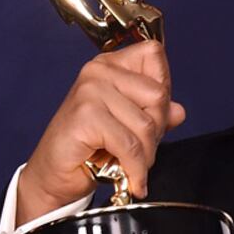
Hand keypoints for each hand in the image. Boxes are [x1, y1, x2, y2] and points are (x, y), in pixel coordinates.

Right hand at [15, 40, 186, 225]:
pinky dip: (135, 168)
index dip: (163, 89)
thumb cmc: (86, 149)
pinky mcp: (85, 115)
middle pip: (157, 94)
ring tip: (133, 166)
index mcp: (109, 66)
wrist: (53, 176)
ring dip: (145, 155)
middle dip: (156, 131)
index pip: (153, 55)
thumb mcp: (128, 127)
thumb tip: (179, 111)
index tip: (154, 117)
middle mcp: (98, 72)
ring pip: (146, 124)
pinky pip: (129, 144)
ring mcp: (90, 91)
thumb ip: (153, 115)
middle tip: (142, 152)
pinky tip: (131, 178)